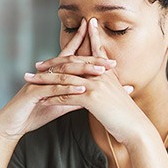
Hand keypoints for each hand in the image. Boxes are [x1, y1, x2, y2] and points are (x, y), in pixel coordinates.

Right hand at [0, 19, 110, 140]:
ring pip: (64, 73)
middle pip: (72, 62)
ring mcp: (39, 81)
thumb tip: (94, 95)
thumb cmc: (35, 113)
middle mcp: (46, 74)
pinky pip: (52, 89)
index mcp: (53, 74)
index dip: (89, 52)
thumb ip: (75, 98)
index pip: (72, 58)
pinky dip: (68, 89)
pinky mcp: (33, 93)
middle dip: (92, 60)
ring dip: (83, 71)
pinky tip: (82, 90)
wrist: (12, 125)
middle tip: (112, 63)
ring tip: (101, 72)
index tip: (111, 55)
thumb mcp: (60, 104)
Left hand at [32, 18, 149, 145]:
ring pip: (65, 79)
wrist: (136, 128)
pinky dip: (53, 98)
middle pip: (72, 63)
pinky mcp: (92, 98)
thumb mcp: (118, 95)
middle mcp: (101, 74)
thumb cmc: (128, 115)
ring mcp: (96, 85)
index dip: (82, 41)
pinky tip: (42, 100)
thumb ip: (109, 85)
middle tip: (37, 65)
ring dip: (45, 80)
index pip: (93, 51)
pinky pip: (66, 96)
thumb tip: (102, 84)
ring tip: (31, 81)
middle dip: (52, 63)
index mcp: (107, 72)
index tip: (68, 39)